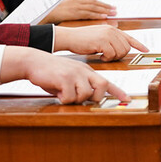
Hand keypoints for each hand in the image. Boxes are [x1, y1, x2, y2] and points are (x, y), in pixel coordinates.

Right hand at [0, 46, 129, 103]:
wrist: (33, 62)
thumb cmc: (50, 72)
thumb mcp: (69, 77)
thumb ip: (80, 86)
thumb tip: (88, 99)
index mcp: (86, 71)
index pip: (106, 82)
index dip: (117, 92)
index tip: (127, 99)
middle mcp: (83, 71)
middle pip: (102, 87)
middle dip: (94, 98)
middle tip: (80, 98)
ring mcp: (75, 73)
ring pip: (85, 94)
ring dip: (73, 98)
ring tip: (63, 92)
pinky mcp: (65, 78)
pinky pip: (69, 97)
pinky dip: (63, 98)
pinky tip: (56, 92)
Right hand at [40, 0, 115, 23]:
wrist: (36, 16)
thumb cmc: (45, 18)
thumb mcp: (58, 13)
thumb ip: (68, 14)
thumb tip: (75, 20)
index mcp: (69, 2)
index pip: (87, 2)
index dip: (98, 4)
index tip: (107, 7)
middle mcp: (72, 2)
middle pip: (92, 3)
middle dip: (104, 6)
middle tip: (115, 9)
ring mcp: (71, 7)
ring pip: (91, 6)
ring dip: (103, 9)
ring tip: (113, 12)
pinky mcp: (70, 12)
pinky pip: (86, 13)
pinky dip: (96, 14)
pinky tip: (104, 16)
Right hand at [54, 25, 147, 60]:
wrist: (70, 37)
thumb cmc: (82, 39)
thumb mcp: (99, 36)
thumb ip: (110, 39)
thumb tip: (121, 48)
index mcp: (112, 29)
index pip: (129, 37)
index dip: (139, 44)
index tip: (146, 49)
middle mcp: (112, 30)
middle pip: (126, 48)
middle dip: (119, 56)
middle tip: (109, 56)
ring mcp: (107, 35)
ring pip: (120, 52)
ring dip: (112, 58)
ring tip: (103, 56)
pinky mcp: (102, 41)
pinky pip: (111, 55)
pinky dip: (106, 59)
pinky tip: (100, 56)